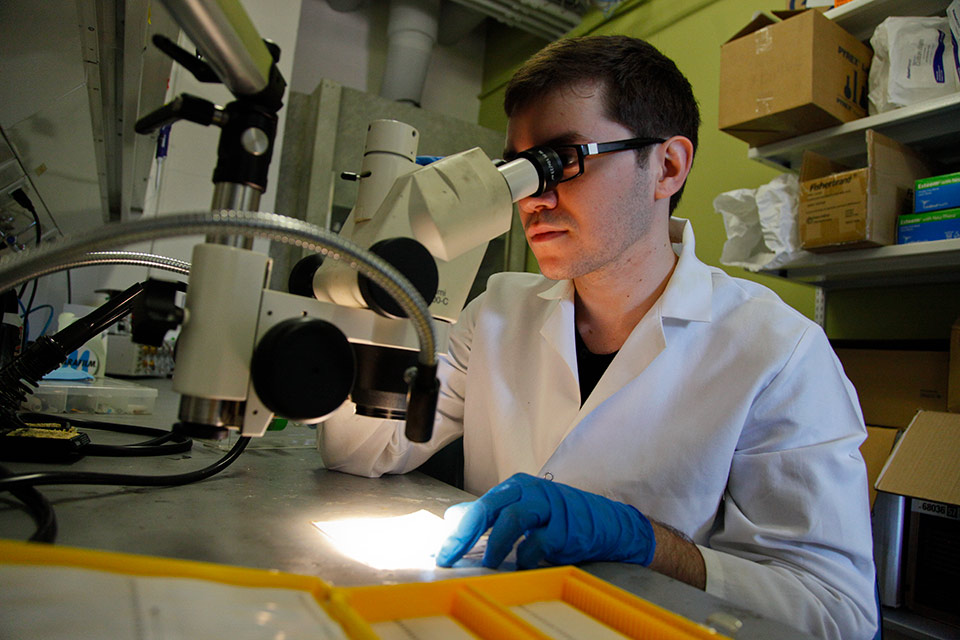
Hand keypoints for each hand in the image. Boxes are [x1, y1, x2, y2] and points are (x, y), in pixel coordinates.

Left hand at [436, 473, 655, 569]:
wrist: (603, 522)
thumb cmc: (557, 517)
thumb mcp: (520, 509)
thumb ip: (488, 515)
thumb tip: (453, 519)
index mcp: (515, 486)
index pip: (478, 506)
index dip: (457, 531)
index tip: (442, 553)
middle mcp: (530, 492)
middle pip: (490, 507)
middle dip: (465, 534)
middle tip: (449, 557)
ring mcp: (549, 508)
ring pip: (514, 519)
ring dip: (496, 544)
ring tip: (487, 562)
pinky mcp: (565, 529)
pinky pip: (539, 543)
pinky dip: (527, 556)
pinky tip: (522, 564)